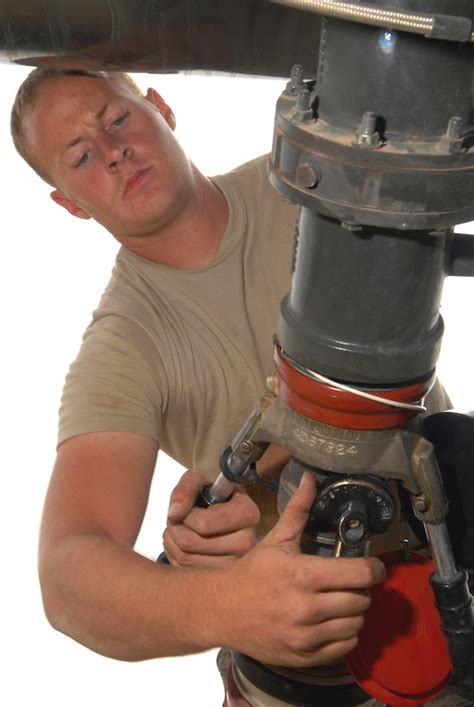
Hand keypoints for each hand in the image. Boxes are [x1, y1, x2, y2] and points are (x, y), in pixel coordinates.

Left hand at [162, 469, 259, 567]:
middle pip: (191, 543)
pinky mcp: (223, 579)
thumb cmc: (211, 491)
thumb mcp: (199, 478)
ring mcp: (235, 565)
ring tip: (179, 527)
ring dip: (172, 540)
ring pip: (185, 558)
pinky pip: (185, 571)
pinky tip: (181, 543)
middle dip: (174, 527)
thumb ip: (185, 490)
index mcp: (247, 515)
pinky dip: (174, 555)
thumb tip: (174, 513)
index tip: (187, 507)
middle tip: (178, 517)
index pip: (203, 524)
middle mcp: (247, 543)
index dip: (186, 515)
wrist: (222, 507)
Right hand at [218, 472, 385, 667]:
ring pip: (357, 624)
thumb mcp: (277, 539)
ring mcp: (307, 636)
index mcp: (304, 575)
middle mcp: (308, 608)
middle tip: (349, 581)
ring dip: (354, 611)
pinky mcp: (305, 657)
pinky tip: (332, 620)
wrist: (222, 610)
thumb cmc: (251, 573)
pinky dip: (345, 634)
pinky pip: (345, 647)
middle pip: (362, 599)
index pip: (361, 574)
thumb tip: (309, 479)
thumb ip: (298, 509)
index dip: (373, 568)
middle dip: (360, 588)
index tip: (372, 566)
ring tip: (340, 600)